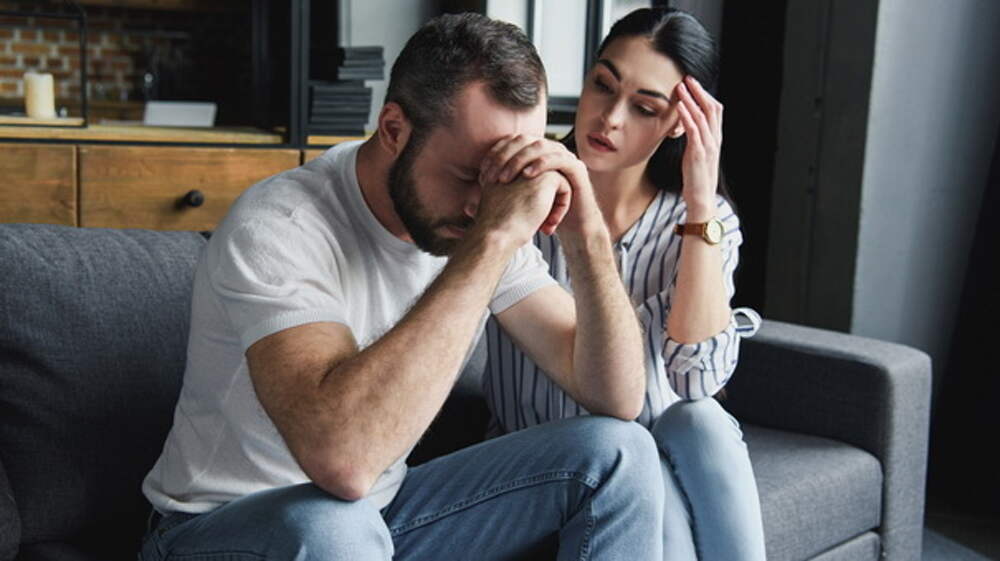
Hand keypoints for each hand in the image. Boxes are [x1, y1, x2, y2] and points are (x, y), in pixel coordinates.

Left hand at [479, 135, 598, 235]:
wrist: (571, 228)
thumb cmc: (543, 216)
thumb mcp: (516, 205)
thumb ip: (496, 201)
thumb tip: (469, 207)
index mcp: (534, 154)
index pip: (510, 143)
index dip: (494, 155)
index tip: (482, 174)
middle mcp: (549, 150)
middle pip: (523, 140)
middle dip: (503, 157)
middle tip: (491, 176)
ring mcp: (564, 157)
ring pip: (539, 146)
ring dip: (519, 160)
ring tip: (505, 178)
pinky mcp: (576, 168)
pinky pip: (557, 158)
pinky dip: (541, 164)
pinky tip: (527, 176)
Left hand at [675, 76, 722, 219]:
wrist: (702, 198)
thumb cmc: (697, 178)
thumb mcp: (698, 155)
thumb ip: (696, 140)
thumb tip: (687, 126)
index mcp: (716, 139)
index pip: (715, 110)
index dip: (705, 95)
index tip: (694, 85)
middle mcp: (715, 140)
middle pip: (712, 108)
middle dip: (699, 92)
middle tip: (688, 79)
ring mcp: (708, 146)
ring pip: (702, 116)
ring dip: (691, 99)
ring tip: (681, 87)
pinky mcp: (698, 153)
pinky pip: (693, 130)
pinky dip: (686, 116)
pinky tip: (679, 106)